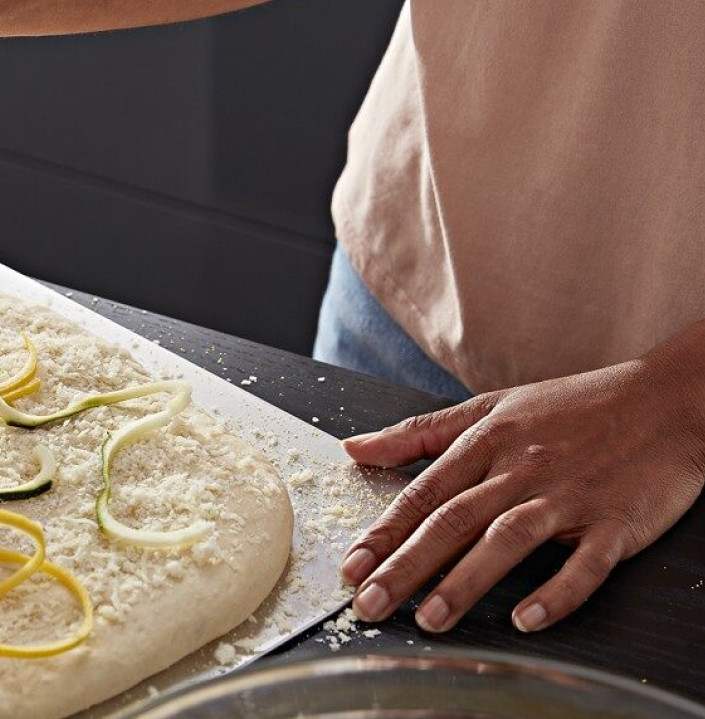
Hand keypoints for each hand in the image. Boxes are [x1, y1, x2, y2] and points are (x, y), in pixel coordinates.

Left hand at [338, 337, 704, 633]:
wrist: (668, 399)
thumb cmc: (575, 407)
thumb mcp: (490, 408)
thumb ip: (419, 433)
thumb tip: (354, 448)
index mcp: (487, 442)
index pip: (423, 493)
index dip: (384, 533)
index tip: (350, 567)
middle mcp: (521, 469)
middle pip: (452, 521)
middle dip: (406, 566)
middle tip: (369, 604)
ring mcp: (568, 497)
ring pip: (507, 540)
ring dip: (466, 581)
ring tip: (431, 618)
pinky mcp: (615, 522)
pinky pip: (584, 563)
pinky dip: (556, 593)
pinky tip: (526, 619)